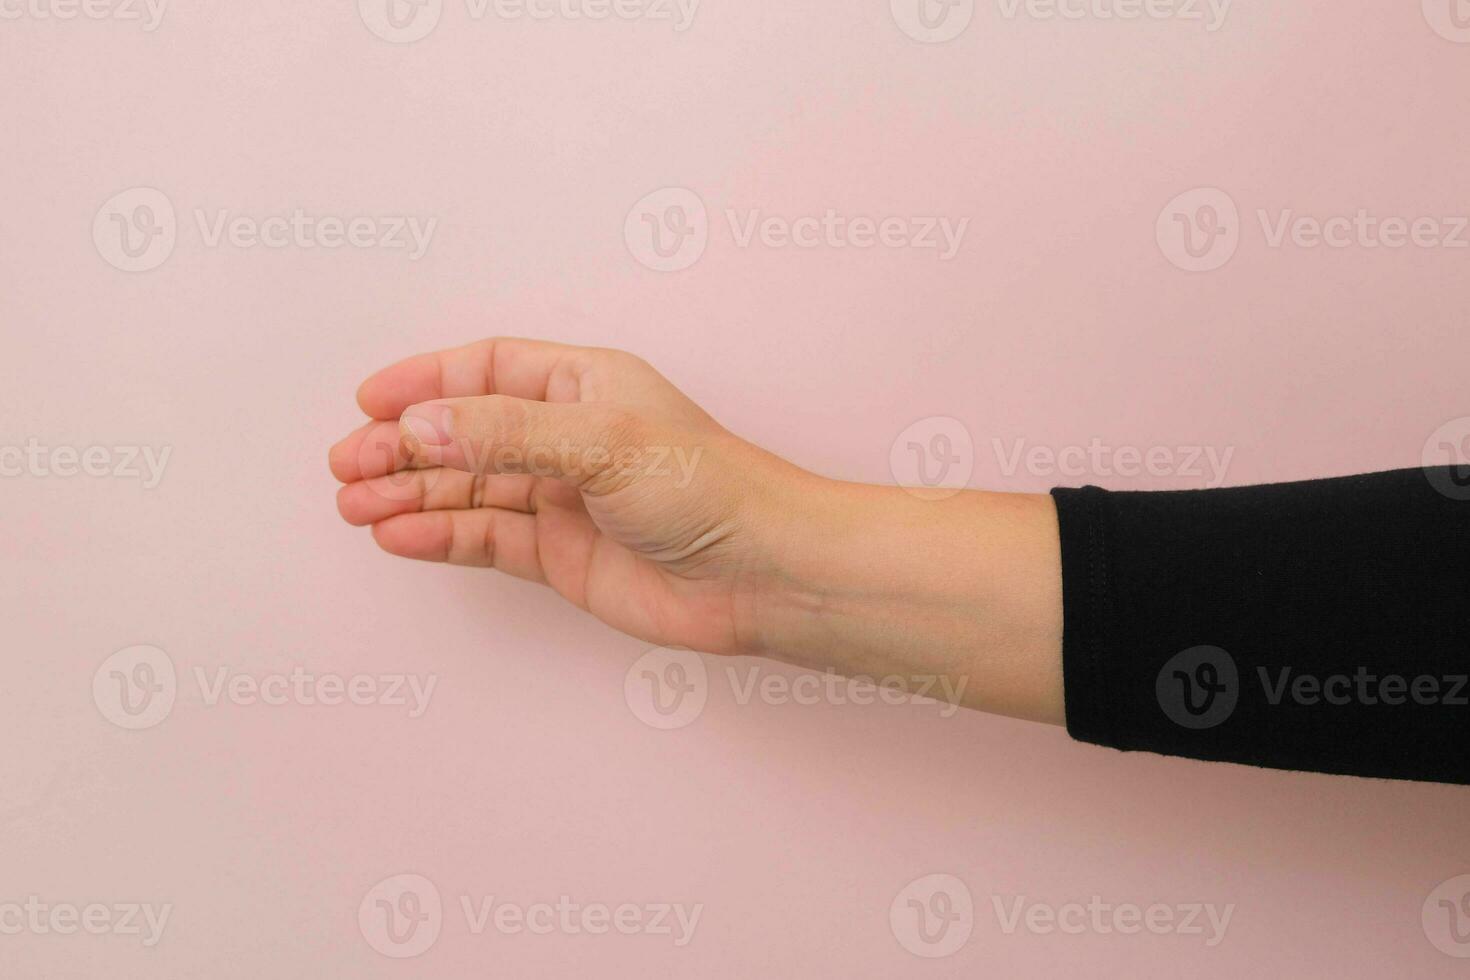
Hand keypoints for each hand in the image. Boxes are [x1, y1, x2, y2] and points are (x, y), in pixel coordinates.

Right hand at [330, 337, 808, 656]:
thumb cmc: (707, 486)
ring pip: (466, 489)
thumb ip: (505, 433)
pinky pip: (484, 538)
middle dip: (404, 446)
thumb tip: (420, 426)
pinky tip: (400, 535)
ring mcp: (561, 499)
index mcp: (583, 385)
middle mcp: (567, 438)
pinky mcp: (560, 556)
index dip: (426, 382)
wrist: (760, 573)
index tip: (371, 402)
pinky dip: (439, 535)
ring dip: (410, 494)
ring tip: (355, 505)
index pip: (486, 370)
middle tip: (348, 465)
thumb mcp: (601, 440)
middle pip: (463, 433)